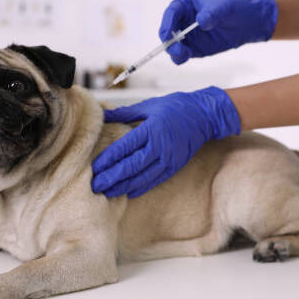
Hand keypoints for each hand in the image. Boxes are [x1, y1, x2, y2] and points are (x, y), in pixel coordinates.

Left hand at [91, 87, 240, 197]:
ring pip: (142, 177)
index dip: (108, 160)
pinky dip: (141, 187)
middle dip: (111, 177)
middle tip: (95, 186)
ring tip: (108, 192)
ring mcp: (168, 158)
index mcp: (150, 129)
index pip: (124, 148)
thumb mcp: (148, 106)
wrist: (203, 115)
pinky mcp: (174, 166)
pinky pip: (155, 180)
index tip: (94, 168)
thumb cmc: (175, 107)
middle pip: (131, 166)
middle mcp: (159, 146)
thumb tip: (104, 114)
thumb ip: (125, 113)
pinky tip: (128, 192)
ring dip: (123, 186)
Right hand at [159, 0, 276, 63]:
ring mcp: (185, 35)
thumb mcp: (225, 8)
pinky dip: (180, 58)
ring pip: (171, 46)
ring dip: (174, 51)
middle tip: (178, 49)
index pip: (171, 13)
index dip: (166, 24)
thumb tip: (201, 21)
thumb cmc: (233, 9)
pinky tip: (186, 56)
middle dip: (169, 42)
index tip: (167, 35)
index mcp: (185, 5)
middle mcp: (181, 20)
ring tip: (185, 54)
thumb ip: (212, 14)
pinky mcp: (191, 48)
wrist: (246, 24)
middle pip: (167, 32)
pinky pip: (180, 55)